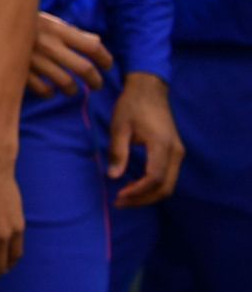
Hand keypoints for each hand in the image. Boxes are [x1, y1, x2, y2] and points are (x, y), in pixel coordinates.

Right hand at [27, 12, 111, 96]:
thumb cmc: (21, 21)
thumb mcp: (47, 20)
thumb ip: (71, 32)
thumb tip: (96, 40)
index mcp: (58, 30)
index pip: (92, 46)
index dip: (105, 58)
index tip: (108, 65)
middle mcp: (49, 46)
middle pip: (83, 68)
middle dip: (95, 80)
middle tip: (96, 85)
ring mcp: (35, 60)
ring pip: (65, 83)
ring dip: (72, 89)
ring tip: (72, 89)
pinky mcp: (21, 73)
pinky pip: (43, 90)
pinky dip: (50, 93)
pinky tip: (51, 91)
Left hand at [108, 73, 182, 206]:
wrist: (150, 89)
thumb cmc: (132, 105)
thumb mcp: (119, 127)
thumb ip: (118, 152)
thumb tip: (113, 176)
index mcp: (162, 145)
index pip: (155, 178)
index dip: (138, 192)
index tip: (119, 195)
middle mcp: (175, 151)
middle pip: (166, 187)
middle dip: (143, 199)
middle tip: (120, 202)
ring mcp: (178, 152)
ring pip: (169, 184)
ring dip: (149, 194)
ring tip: (126, 197)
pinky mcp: (175, 151)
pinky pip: (168, 175)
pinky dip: (153, 186)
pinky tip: (135, 186)